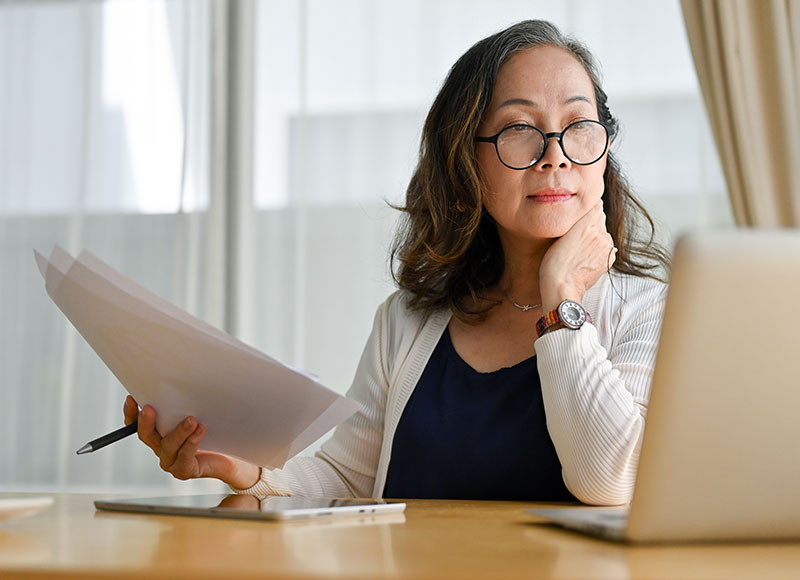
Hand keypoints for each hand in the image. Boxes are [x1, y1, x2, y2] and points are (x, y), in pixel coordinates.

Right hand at [123, 395, 259, 488]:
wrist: (231, 458)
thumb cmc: (213, 432)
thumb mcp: (197, 414)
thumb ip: (187, 404)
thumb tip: (185, 381)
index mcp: (159, 433)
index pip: (137, 424)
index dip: (131, 413)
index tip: (132, 398)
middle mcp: (161, 447)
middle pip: (146, 436)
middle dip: (146, 422)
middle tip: (150, 408)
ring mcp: (171, 461)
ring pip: (168, 446)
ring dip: (179, 431)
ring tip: (192, 419)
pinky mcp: (184, 470)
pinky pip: (185, 456)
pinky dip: (192, 442)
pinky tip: (200, 430)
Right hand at [539, 200, 615, 311]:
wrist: (562, 287)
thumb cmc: (554, 263)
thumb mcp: (559, 234)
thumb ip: (577, 219)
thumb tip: (591, 207)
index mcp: (586, 224)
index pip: (596, 206)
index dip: (586, 210)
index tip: (578, 217)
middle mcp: (600, 233)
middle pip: (600, 219)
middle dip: (591, 224)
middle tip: (575, 237)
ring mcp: (607, 246)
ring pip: (604, 233)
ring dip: (595, 237)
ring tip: (579, 249)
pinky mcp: (609, 258)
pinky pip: (607, 247)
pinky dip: (599, 249)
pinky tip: (586, 257)